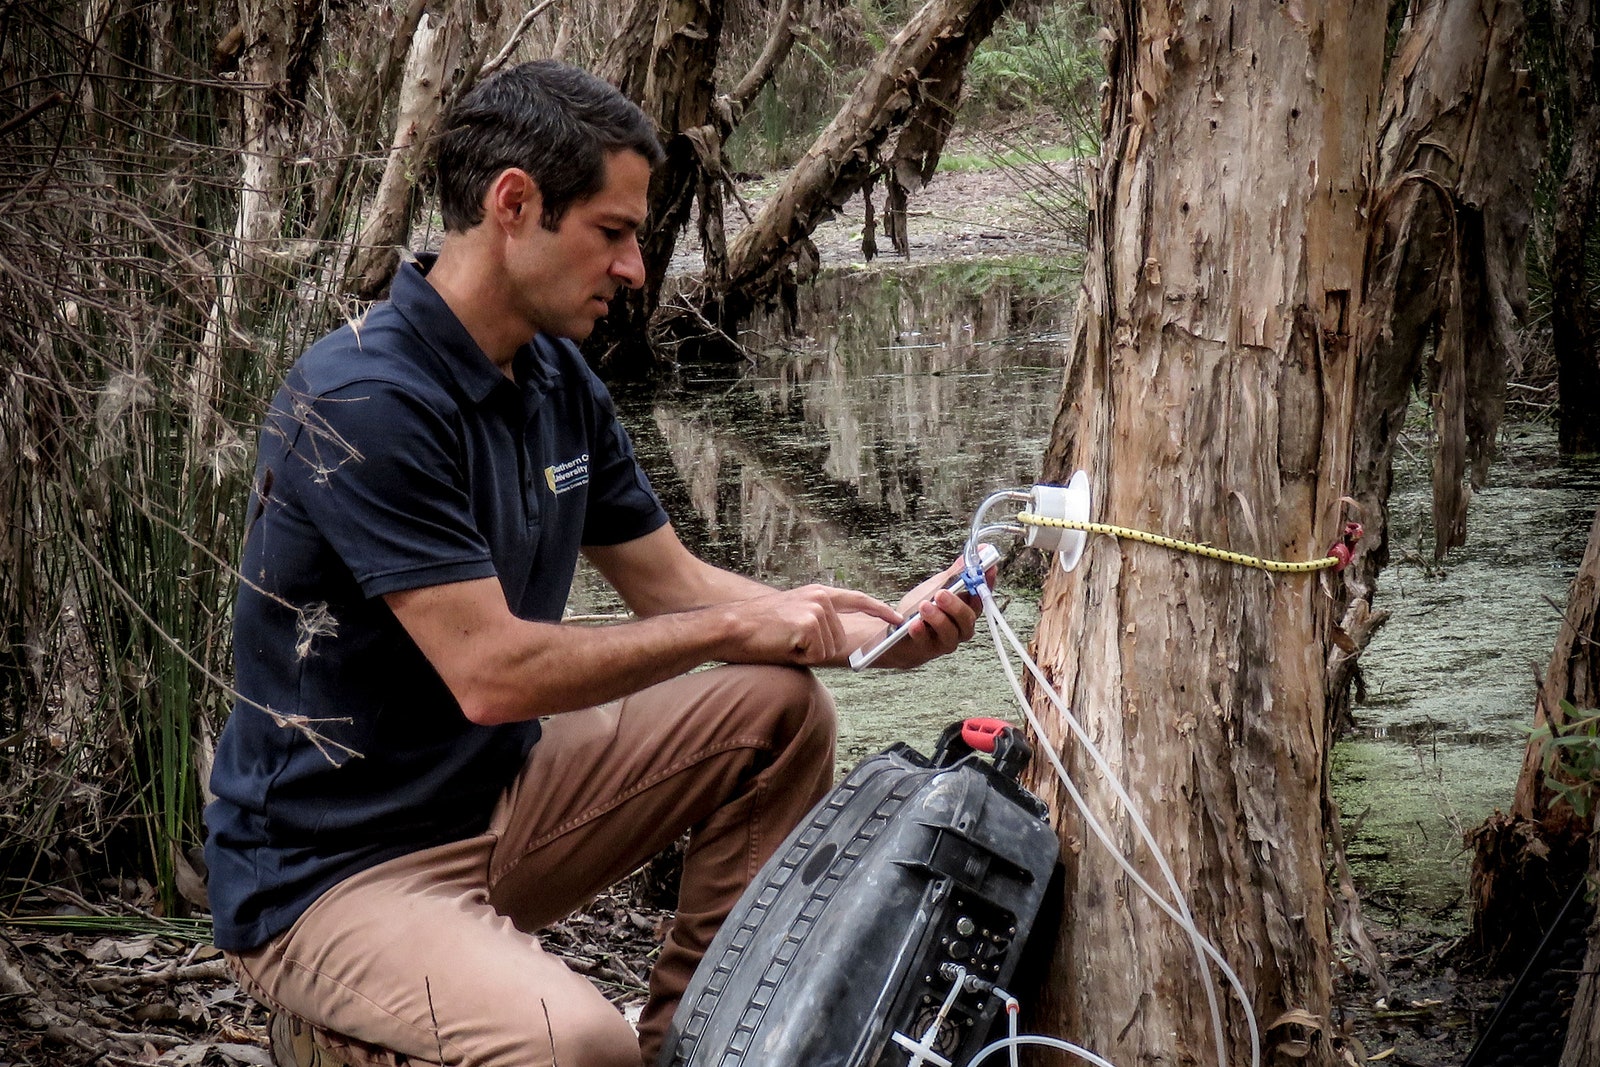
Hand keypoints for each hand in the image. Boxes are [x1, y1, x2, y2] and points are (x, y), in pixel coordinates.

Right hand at [718, 584, 899, 666]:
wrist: (730, 627)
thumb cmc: (757, 629)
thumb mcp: (793, 619)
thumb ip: (819, 624)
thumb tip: (839, 642)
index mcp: (817, 593)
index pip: (857, 599)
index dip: (880, 610)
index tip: (898, 619)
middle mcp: (820, 598)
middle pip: (841, 639)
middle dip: (819, 650)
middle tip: (790, 642)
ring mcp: (815, 610)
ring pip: (828, 650)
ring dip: (808, 654)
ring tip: (784, 642)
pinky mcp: (808, 624)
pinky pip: (816, 655)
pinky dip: (800, 657)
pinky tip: (782, 645)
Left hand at [872, 555, 996, 668]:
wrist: (898, 635)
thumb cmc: (921, 610)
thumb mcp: (938, 586)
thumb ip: (957, 571)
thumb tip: (979, 550)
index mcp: (966, 609)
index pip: (983, 596)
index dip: (987, 583)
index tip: (987, 568)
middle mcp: (961, 627)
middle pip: (968, 618)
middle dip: (956, 605)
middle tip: (941, 593)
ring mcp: (946, 640)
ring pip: (950, 632)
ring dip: (938, 618)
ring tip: (924, 606)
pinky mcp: (929, 650)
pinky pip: (927, 642)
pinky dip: (920, 632)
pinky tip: (914, 623)